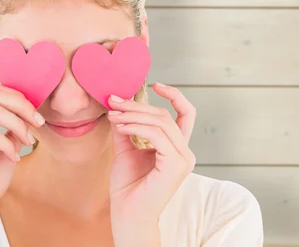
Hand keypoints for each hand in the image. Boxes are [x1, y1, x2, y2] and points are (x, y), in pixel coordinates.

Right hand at [0, 83, 44, 216]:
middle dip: (21, 106)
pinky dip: (7, 144)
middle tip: (38, 123)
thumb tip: (30, 108)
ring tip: (28, 141)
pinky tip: (14, 157)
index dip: (19, 98)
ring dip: (17, 123)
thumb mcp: (8, 145)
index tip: (37, 116)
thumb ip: (13, 126)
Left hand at [107, 82, 196, 243]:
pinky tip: (120, 127)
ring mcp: (183, 159)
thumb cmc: (128, 186)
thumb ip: (127, 127)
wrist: (127, 214)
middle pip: (165, 115)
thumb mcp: (125, 149)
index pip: (185, 114)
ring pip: (160, 122)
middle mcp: (185, 153)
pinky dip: (136, 127)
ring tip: (113, 115)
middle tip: (114, 101)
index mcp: (177, 148)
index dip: (174, 95)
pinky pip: (157, 135)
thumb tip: (119, 103)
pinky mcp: (176, 166)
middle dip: (137, 105)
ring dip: (133, 115)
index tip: (155, 83)